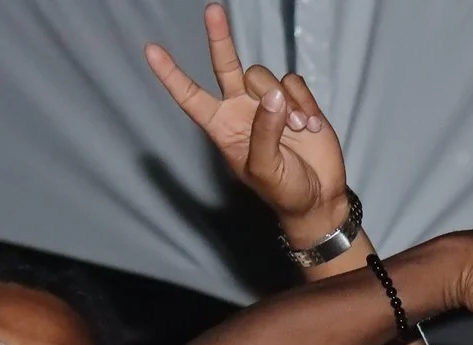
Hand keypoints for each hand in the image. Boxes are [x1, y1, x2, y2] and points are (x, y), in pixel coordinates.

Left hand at [146, 6, 346, 245]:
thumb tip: (276, 96)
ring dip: (285, 102)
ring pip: (266, 77)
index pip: (191, 96)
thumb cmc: (284, 191)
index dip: (171, 75)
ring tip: (299, 130)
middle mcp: (242, 110)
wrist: (320, 199)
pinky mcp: (299, 103)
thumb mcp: (265, 168)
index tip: (152, 50)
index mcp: (223, 127)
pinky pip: (295, 84)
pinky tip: (311, 126)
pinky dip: (305, 103)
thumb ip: (264, 130)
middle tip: (213, 11)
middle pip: (226, 66)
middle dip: (219, 38)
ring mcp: (271, 104)